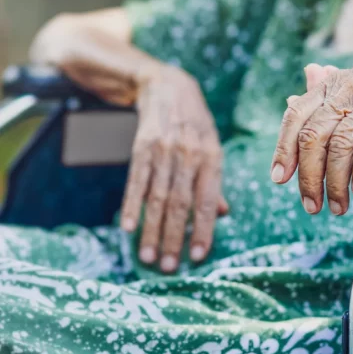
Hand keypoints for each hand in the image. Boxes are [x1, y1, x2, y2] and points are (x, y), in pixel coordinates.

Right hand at [120, 64, 226, 271]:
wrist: (168, 87)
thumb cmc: (195, 124)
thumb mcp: (213, 146)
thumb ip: (215, 181)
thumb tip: (223, 214)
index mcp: (212, 157)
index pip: (208, 200)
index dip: (203, 229)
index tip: (197, 257)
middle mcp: (190, 155)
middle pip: (180, 204)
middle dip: (173, 238)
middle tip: (167, 267)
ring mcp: (165, 150)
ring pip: (157, 196)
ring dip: (151, 229)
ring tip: (146, 257)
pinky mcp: (142, 145)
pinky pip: (136, 179)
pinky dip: (132, 204)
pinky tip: (128, 227)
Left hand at [271, 63, 352, 215]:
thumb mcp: (348, 90)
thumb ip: (318, 101)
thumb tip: (287, 101)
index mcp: (327, 89)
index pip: (295, 118)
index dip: (283, 149)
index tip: (278, 180)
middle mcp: (343, 94)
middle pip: (313, 137)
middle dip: (308, 177)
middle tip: (311, 207)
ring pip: (339, 146)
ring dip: (335, 183)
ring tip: (338, 208)